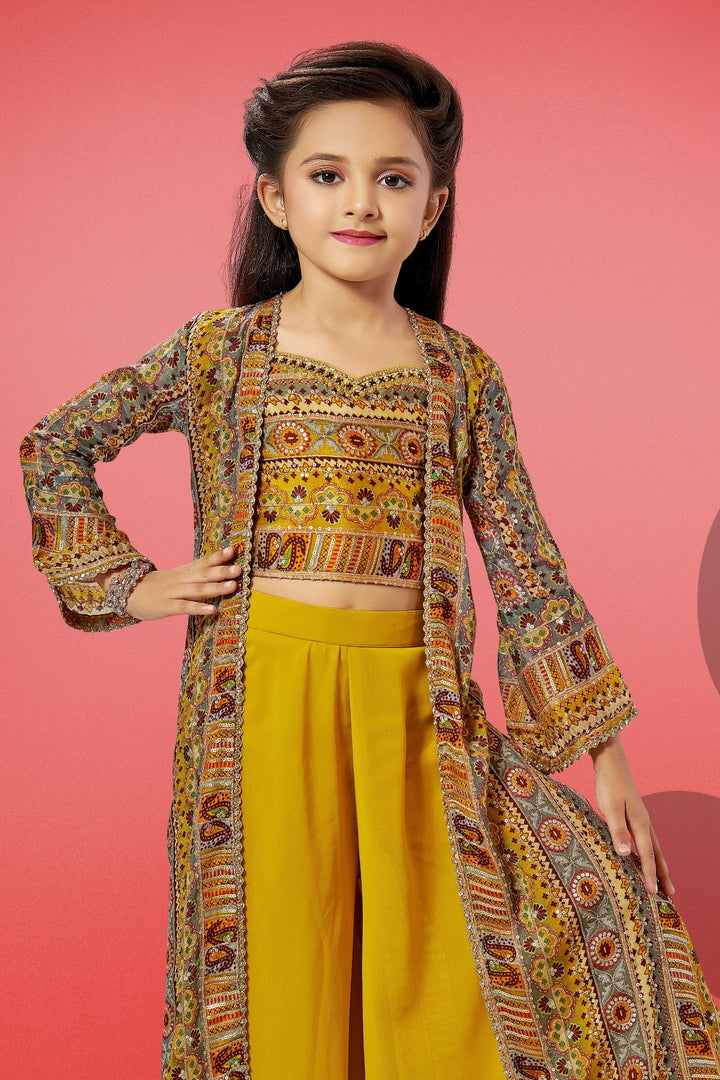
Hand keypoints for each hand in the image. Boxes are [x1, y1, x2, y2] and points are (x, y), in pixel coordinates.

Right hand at [101, 545, 241, 620]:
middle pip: (204, 574)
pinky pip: (185, 607)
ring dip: (215, 587)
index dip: (218, 556)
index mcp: (184, 572)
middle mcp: (181, 580)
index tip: (234, 550)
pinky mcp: (166, 606)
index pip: (203, 562)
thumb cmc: (158, 586)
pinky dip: (199, 607)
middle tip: (239, 568)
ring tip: (233, 586)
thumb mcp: (177, 577)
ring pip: (197, 589)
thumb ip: (196, 574)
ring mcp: (173, 592)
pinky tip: (212, 609)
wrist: (127, 591)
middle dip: (222, 571)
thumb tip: (220, 571)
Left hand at [590, 734, 673, 897]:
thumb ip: (618, 831)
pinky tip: (642, 857)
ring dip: (657, 864)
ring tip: (662, 880)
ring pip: (653, 847)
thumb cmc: (609, 786)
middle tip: (671, 894)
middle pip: (656, 854)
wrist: (611, 764)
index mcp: (640, 824)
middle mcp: (644, 824)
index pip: (646, 855)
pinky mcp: (634, 816)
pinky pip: (645, 840)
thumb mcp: (610, 809)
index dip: (650, 875)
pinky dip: (648, 853)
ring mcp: (641, 820)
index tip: (654, 893)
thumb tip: (626, 855)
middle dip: (662, 874)